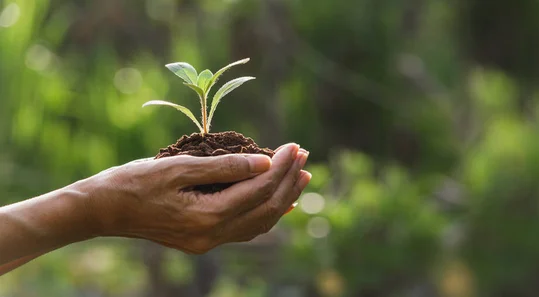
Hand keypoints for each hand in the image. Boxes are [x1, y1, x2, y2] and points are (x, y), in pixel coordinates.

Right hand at [76, 143, 309, 253]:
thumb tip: (266, 160)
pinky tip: (280, 201)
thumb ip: (225, 166)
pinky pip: (244, 229)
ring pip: (259, 222)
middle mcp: (212, 235)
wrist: (103, 210)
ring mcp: (208, 241)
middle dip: (288, 181)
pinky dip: (265, 213)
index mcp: (206, 216)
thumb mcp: (178, 167)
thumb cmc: (135, 181)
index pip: (258, 190)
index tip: (295, 145)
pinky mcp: (203, 240)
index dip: (281, 167)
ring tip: (302, 176)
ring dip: (283, 198)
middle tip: (305, 156)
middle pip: (265, 209)